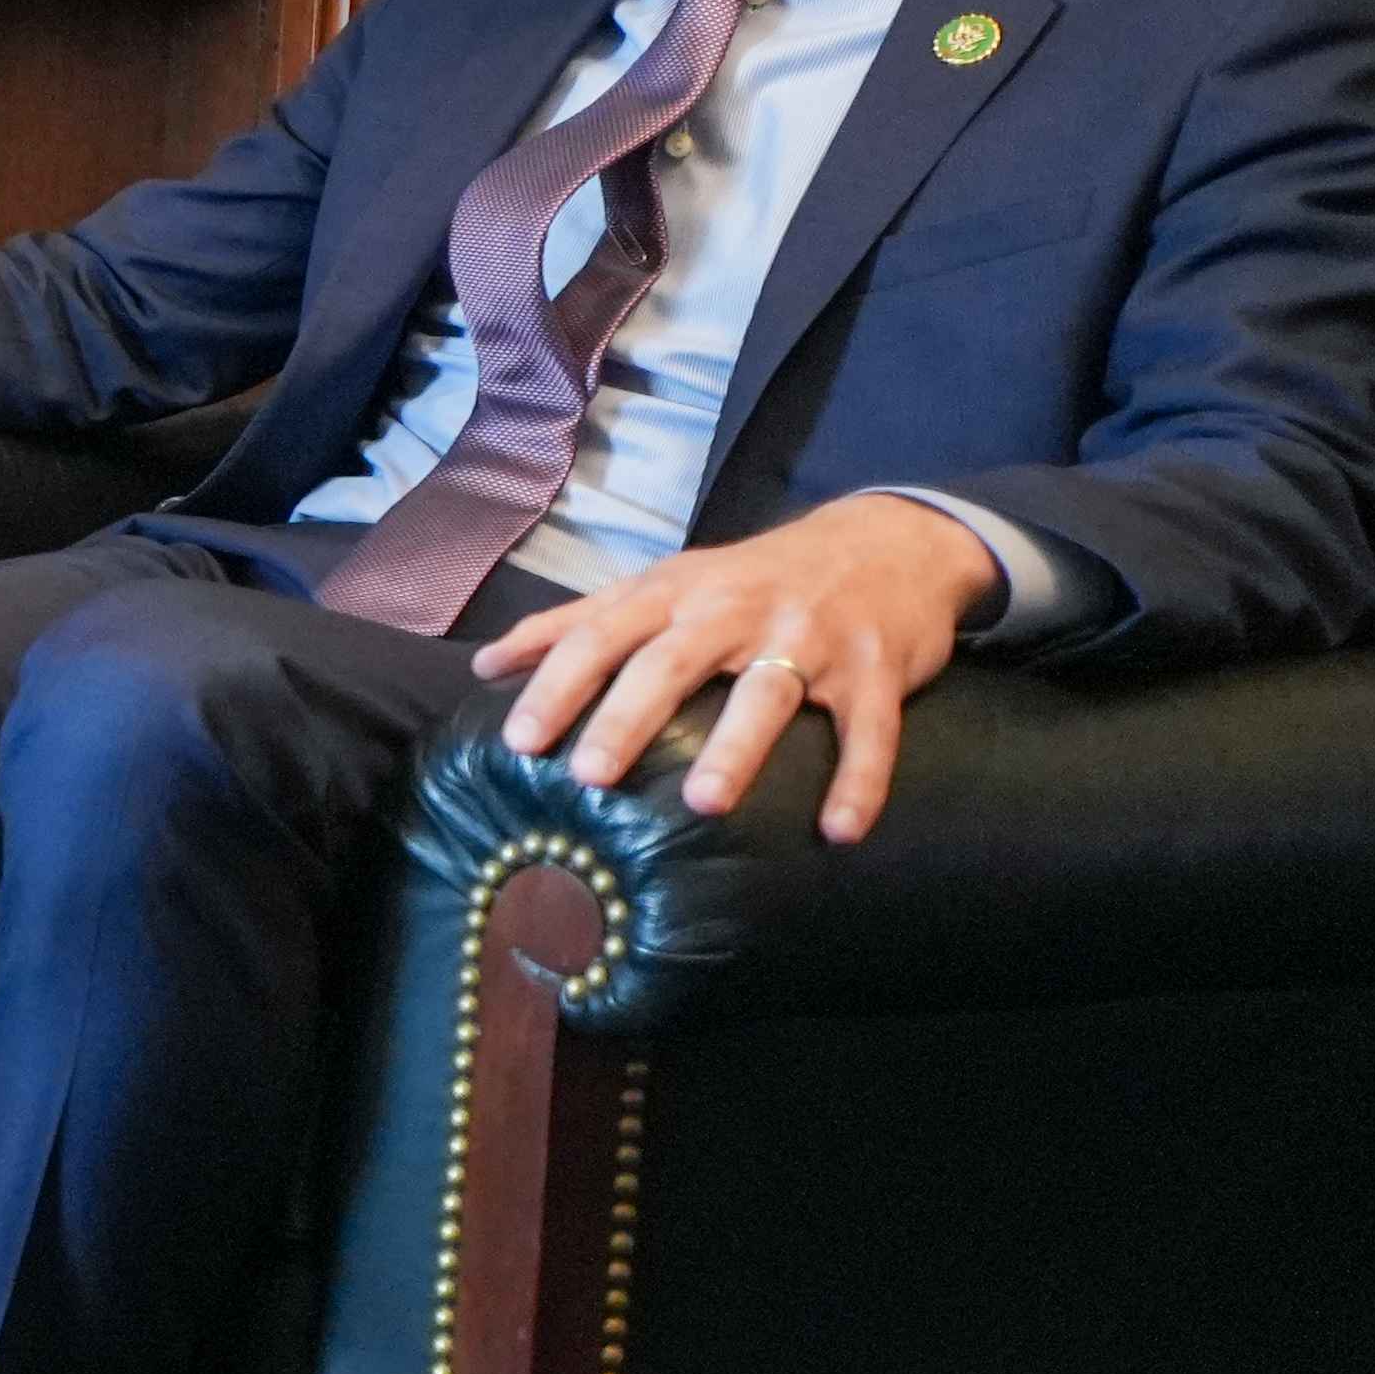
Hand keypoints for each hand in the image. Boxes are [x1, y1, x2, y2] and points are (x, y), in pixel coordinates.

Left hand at [470, 492, 1002, 842]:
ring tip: (702, 805)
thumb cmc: (753, 577)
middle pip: (672, 662)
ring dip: (735, 748)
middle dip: (627, 717)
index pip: (602, 634)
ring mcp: (811, 637)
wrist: (887, 541)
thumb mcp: (665, 583)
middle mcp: (739, 610)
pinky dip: (859, 780)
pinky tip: (838, 831)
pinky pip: (869, 729)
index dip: (557, 684)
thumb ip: (577, 621)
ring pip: (768, 693)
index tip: (519, 741)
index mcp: (678, 592)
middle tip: (589, 775)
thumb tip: (487, 663)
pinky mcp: (877, 668)